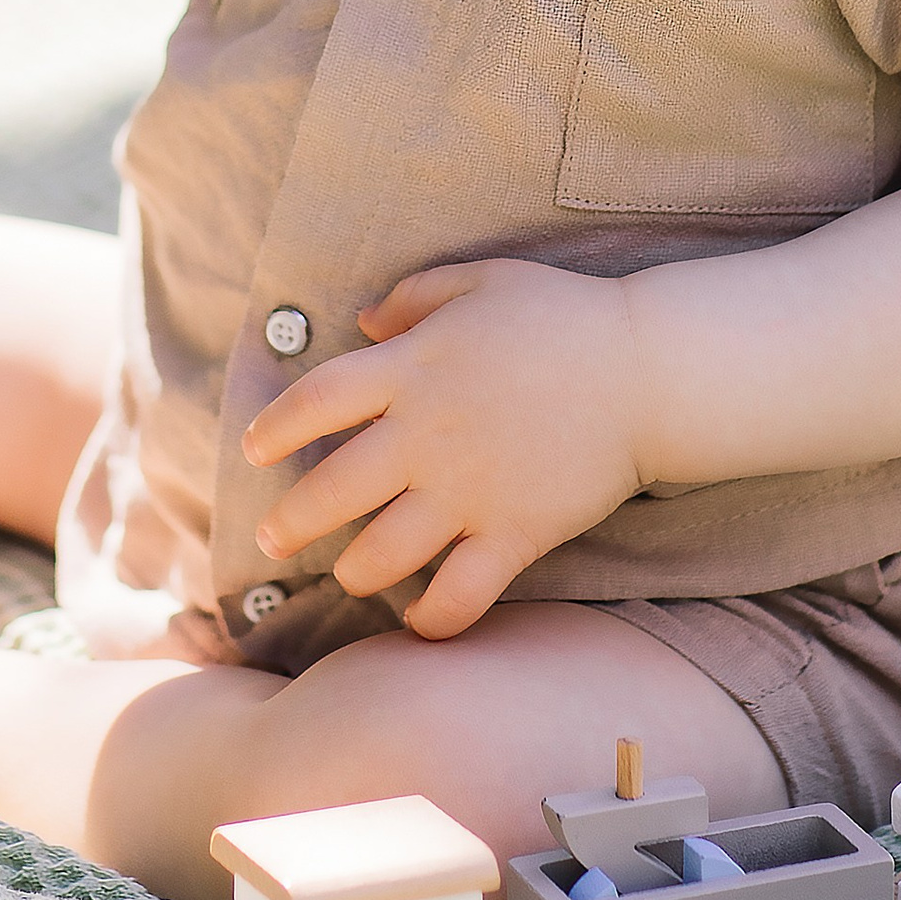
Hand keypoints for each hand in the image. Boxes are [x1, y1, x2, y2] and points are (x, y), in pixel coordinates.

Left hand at [241, 258, 648, 638]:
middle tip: (272, 538)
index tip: (253, 448)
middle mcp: (427, 434)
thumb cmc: (563, 317)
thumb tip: (362, 322)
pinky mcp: (514, 533)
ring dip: (354, 571)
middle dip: (290, 521)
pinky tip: (419, 619)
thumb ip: (414, 296)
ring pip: (382, 553)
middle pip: (332, 490)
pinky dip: (433, 618)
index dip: (274, 427)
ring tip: (349, 573)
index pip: (316, 402)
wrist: (647, 370)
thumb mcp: (481, 280)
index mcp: (413, 368)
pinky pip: (459, 595)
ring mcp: (469, 490)